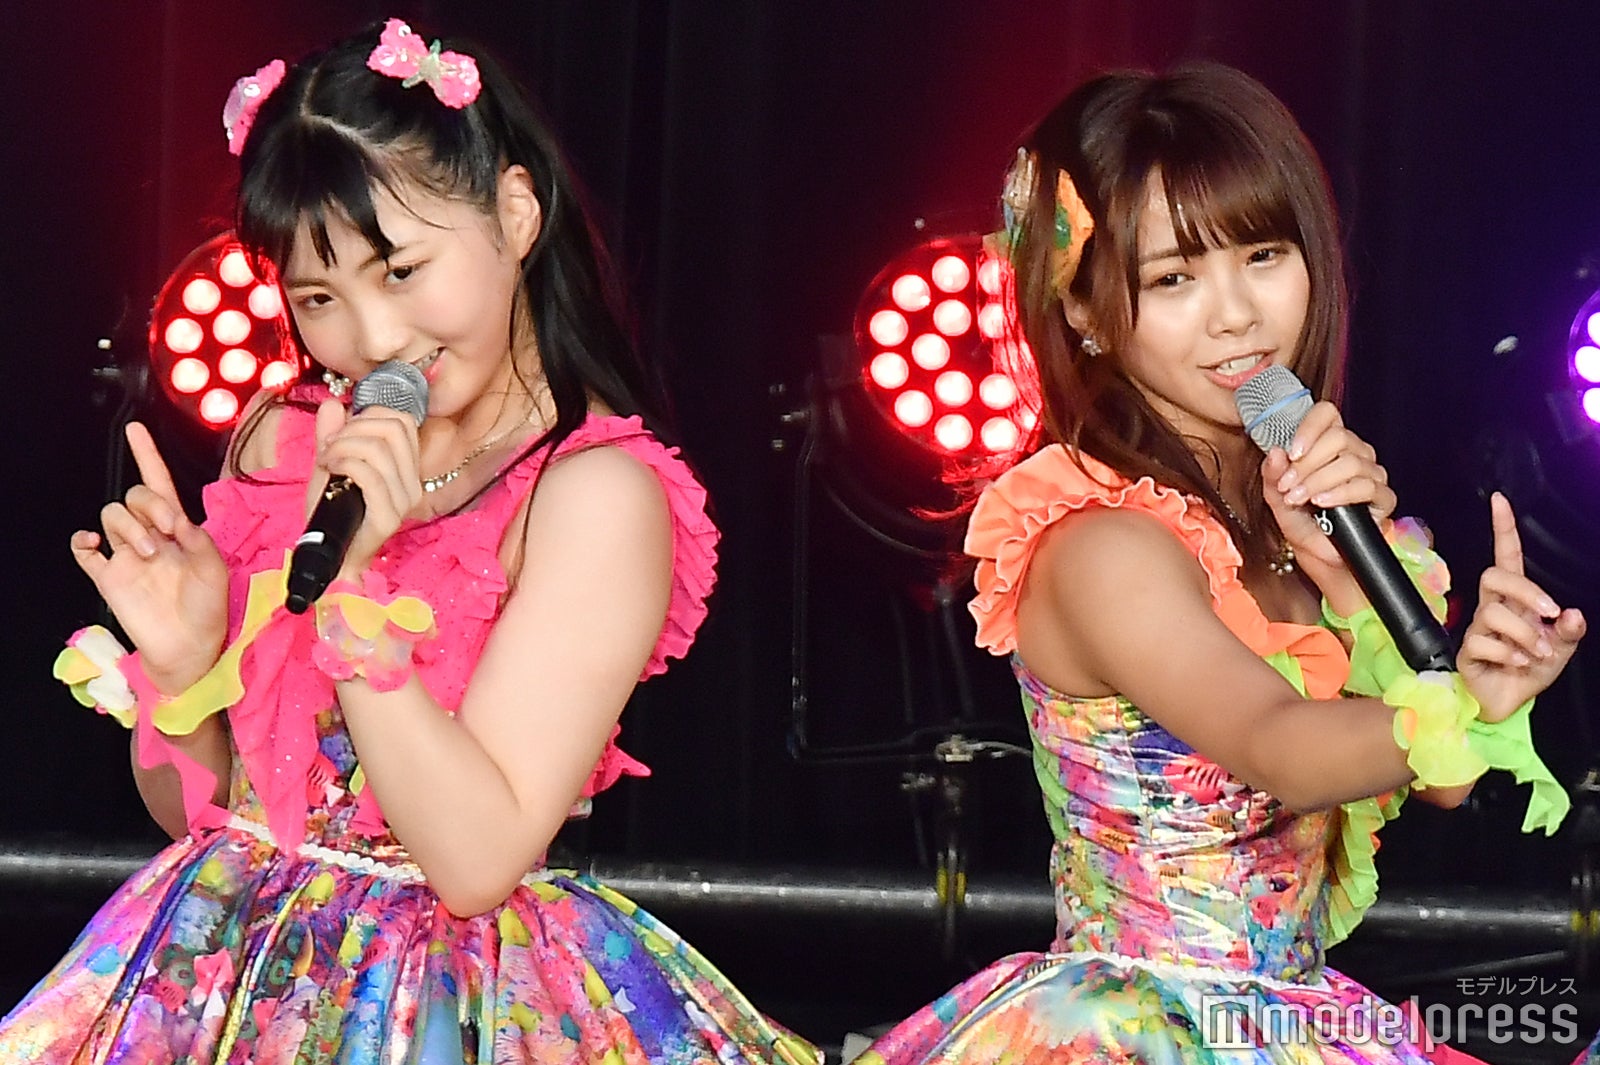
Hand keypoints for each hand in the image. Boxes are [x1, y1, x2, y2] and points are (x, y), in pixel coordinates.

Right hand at [70, 423, 228, 693]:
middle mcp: (150, 536)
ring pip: (112, 516)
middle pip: (135, 497)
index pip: (159, 485)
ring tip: (150, 552)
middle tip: (168, 531)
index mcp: (178, 530)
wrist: (190, 646)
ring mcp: (126, 555)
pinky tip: (94, 542)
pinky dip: (83, 540)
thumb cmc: (208, 607)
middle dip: (150, 505)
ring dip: (130, 526)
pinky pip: (83, 550)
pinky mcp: (108, 577)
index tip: (136, 430)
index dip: (148, 457)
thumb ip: (197, 538)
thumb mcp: (214, 567)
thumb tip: (176, 518)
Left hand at [310, 398, 421, 576]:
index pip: (403, 421)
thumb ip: (332, 433)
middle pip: (393, 428)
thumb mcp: (330, 463)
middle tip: (330, 446)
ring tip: (327, 460)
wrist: (328, 554)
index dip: (368, 415)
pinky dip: (344, 463)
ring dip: (342, 447)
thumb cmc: (332, 511)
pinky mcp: (389, 517)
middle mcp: (412, 483)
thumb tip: (334, 404)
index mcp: (406, 468)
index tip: (340, 433)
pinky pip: (369, 474)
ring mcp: (404, 502)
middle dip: (353, 428)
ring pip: (378, 449)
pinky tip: (329, 469)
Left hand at [1261, 401, 1396, 569]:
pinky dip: (1340, 493)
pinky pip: (1366, 486)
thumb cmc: (1300, 521)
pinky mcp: (1383, 497)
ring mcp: (1371, 473)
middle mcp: (1354, 452)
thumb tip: (1274, 452)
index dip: (1309, 427)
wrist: (1318, 554)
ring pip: (1350, 462)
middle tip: (1287, 485)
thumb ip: (1271, 475)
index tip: (1290, 452)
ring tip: (1298, 498)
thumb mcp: (1276, 497)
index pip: (1327, 414)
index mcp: (1328, 444)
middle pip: (1338, 438)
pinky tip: (1322, 503)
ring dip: (1318, 481)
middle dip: (1306, 463)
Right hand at [1459, 492, 1584, 721]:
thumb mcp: (1560, 650)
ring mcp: (1477, 629)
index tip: (1500, 501)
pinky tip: (1517, 665)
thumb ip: (1568, 631)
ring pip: (1494, 613)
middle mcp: (1492, 609)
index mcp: (1514, 601)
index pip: (1506, 557)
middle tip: (1550, 615)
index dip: (1503, 529)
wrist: (1506, 704)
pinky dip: (1509, 655)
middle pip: (1494, 576)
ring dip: (1526, 636)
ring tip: (1537, 655)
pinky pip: (1484, 642)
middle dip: (1527, 592)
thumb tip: (1572, 613)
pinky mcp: (1467, 651)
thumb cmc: (1528, 670)